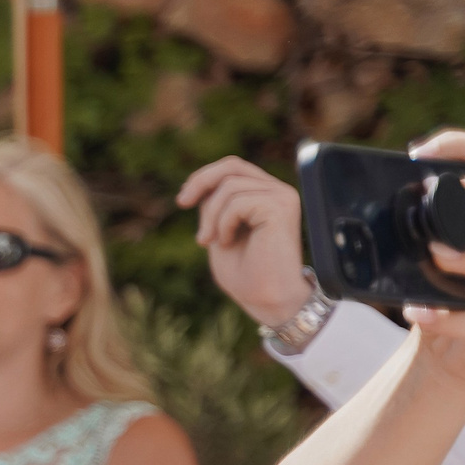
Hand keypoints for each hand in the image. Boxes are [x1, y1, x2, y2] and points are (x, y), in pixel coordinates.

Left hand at [181, 156, 309, 326]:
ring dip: (210, 216)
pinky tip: (227, 243)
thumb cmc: (246, 274)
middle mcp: (278, 191)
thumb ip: (214, 206)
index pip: (233, 168)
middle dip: (201, 182)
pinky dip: (223, 223)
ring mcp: (282, 197)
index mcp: (266, 195)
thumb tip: (199, 182)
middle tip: (182, 203)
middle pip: (232, 165)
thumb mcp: (219, 231)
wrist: (267, 299)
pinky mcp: (281, 207)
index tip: (183, 199)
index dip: (204, 176)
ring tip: (210, 241)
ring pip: (229, 186)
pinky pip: (237, 203)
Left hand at [399, 131, 464, 389]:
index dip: (460, 146)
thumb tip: (358, 200)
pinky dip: (454, 319)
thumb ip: (411, 223)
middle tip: (431, 198)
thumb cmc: (438, 290)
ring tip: (436, 255)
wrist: (451, 351)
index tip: (416, 153)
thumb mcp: (425, 250)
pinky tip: (421, 314)